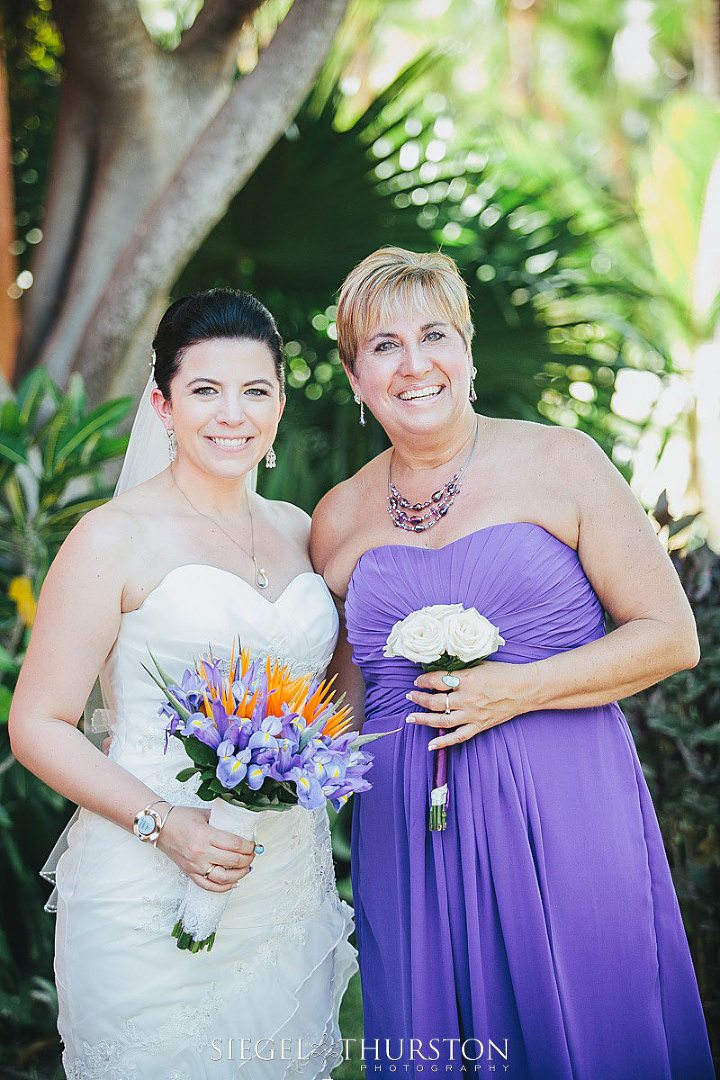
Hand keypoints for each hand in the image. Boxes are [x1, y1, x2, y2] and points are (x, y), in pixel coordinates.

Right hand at [155, 805, 255, 892]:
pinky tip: (233, 883)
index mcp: (206, 835)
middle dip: (248, 858)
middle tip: (253, 854)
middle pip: (233, 861)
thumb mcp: (205, 814)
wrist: (159, 827)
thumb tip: (243, 826)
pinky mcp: (189, 873)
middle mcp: (200, 852)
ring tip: (246, 868)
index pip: (235, 844)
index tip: (254, 844)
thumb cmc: (181, 818)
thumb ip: (223, 820)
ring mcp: (194, 865)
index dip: (249, 846)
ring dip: (239, 874)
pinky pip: (208, 885)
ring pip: (223, 878)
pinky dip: (223, 887)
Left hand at [405, 662, 531, 749]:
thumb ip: (461, 671)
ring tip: (411, 718)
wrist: (526, 689)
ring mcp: (473, 714)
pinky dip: (443, 742)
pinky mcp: (480, 726)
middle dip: (419, 698)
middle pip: (435, 701)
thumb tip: (442, 672)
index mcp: (467, 679)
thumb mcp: (480, 665)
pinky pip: (458, 737)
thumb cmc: (505, 673)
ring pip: (442, 720)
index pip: (437, 680)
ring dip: (423, 719)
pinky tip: (431, 744)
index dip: (423, 680)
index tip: (417, 680)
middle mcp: (467, 698)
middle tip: (410, 696)